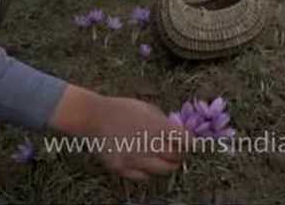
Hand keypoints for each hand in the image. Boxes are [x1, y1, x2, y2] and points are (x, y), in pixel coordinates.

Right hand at [49, 85, 189, 180]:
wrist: (94, 117)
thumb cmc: (122, 109)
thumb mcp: (148, 108)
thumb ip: (165, 122)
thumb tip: (180, 133)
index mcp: (157, 127)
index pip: (185, 141)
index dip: (190, 143)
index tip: (190, 144)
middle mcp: (149, 145)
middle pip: (176, 158)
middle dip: (180, 155)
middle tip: (179, 152)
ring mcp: (135, 159)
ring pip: (163, 170)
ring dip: (168, 165)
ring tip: (165, 159)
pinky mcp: (123, 168)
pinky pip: (144, 176)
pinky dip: (149, 171)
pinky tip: (147, 162)